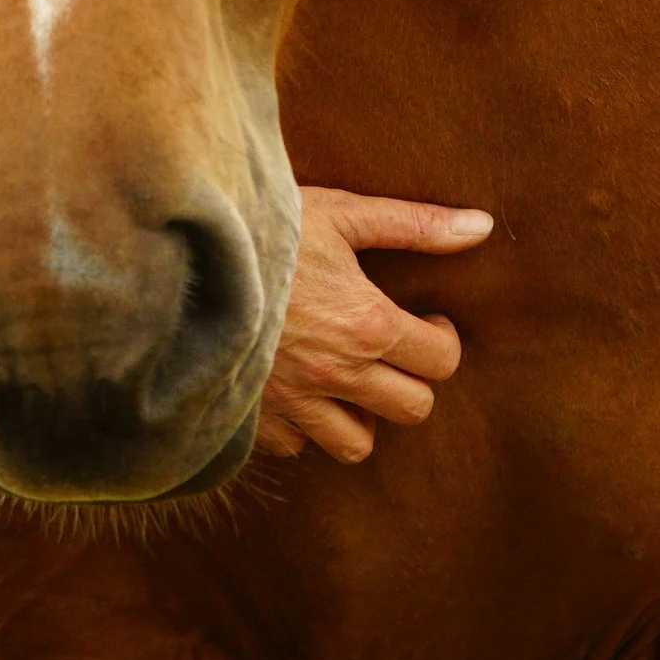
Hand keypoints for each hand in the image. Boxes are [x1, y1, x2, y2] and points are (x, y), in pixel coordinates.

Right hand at [256, 189, 492, 465]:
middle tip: (388, 348)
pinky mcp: (255, 418)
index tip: (422, 320)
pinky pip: (297, 445)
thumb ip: (413, 224)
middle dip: (411, 379)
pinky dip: (302, 425)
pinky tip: (294, 386)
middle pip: (412, 409)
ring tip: (346, 377)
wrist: (178, 259)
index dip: (441, 339)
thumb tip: (481, 227)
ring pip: (357, 444)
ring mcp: (295, 402)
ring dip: (361, 415)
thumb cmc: (264, 229)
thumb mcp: (340, 213)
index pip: (441, 362)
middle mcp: (337, 374)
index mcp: (367, 325)